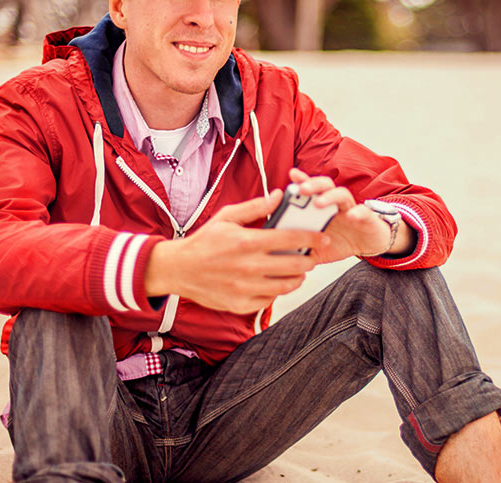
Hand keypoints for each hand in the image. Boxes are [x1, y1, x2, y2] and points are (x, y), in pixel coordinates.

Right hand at [145, 190, 328, 313]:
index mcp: (247, 242)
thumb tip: (280, 196)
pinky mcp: (241, 304)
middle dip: (310, 259)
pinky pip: (270, 299)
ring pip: (287, 286)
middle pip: (295, 265)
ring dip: (298, 277)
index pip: (291, 239)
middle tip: (313, 255)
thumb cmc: (203, 241)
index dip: (312, 238)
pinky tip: (276, 281)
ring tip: (299, 270)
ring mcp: (245, 288)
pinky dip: (278, 290)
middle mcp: (248, 267)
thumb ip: (256, 207)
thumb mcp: (227, 217)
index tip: (323, 237)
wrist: (177, 269)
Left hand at [288, 168, 396, 262]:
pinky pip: (363, 212)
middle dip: (312, 184)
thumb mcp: (316, 247)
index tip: (292, 175)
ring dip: (329, 196)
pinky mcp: (366, 218)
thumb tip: (281, 252)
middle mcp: (335, 204)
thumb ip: (301, 245)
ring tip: (318, 203)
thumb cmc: (340, 241)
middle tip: (302, 189)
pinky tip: (351, 216)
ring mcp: (351, 209)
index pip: (311, 190)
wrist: (367, 244)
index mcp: (322, 208)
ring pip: (342, 194)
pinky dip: (357, 212)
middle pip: (325, 185)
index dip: (302, 180)